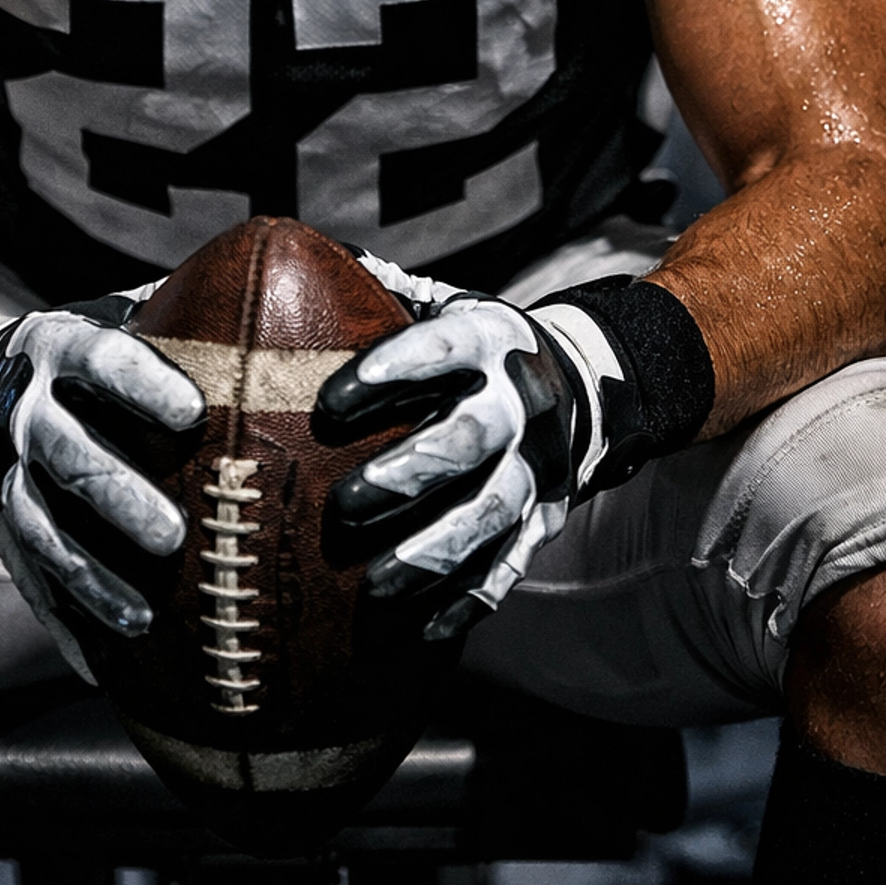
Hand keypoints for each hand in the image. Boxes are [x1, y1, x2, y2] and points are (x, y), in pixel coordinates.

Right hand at [0, 292, 205, 679]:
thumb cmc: (72, 352)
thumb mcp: (106, 312)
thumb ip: (174, 308)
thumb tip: (272, 287)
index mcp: (56, 349)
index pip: (99, 359)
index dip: (142, 384)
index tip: (192, 410)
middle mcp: (24, 412)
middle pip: (68, 457)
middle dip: (119, 497)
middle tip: (174, 535)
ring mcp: (3, 475)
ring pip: (43, 532)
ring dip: (91, 576)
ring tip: (143, 618)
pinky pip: (27, 581)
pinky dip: (63, 624)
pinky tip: (100, 667)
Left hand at [319, 271, 578, 640]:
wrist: (584, 384)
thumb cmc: (479, 348)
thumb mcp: (448, 306)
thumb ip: (386, 292)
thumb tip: (301, 254)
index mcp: (491, 341)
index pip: (441, 350)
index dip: (388, 371)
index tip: (328, 402)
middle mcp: (522, 405)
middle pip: (468, 442)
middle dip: (406, 476)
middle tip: (344, 504)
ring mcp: (538, 468)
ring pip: (490, 516)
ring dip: (433, 553)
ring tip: (374, 585)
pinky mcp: (545, 520)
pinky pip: (509, 567)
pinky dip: (467, 602)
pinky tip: (423, 631)